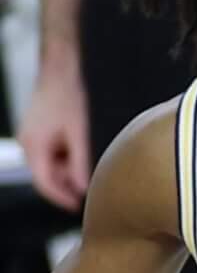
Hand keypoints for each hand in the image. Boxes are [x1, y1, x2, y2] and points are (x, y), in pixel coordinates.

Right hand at [22, 52, 90, 210]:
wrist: (65, 66)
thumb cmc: (72, 95)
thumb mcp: (81, 132)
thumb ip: (81, 162)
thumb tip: (83, 187)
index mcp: (34, 146)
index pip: (44, 184)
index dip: (62, 198)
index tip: (78, 206)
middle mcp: (28, 143)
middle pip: (47, 174)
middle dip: (68, 183)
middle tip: (92, 188)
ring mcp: (31, 134)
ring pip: (50, 162)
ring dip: (69, 168)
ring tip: (92, 165)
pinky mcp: (39, 128)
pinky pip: (52, 150)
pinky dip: (66, 155)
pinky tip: (84, 150)